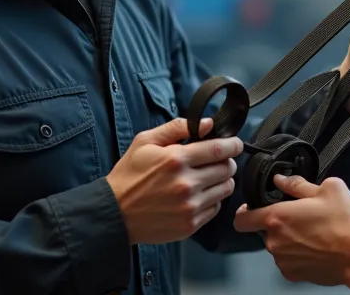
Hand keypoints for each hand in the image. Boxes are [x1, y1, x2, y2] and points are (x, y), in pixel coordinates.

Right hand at [106, 117, 242, 244]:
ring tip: (207, 177)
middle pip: (227, 169)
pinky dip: (212, 199)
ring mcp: (189, 207)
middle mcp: (186, 184)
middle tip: (217, 161)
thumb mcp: (145, 142)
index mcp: (176, 160)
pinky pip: (216, 208)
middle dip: (226, 161)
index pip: (219, 149)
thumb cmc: (129, 175)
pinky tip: (198, 195)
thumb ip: (177, 128)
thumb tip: (207, 124)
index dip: (233, 144)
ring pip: (225, 189)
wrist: (114, 213)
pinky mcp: (190, 224)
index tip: (235, 143)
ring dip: (221, 180)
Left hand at [233, 175, 349, 285]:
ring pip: (279, 246)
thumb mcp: (327, 189)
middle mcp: (274, 241)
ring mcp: (283, 260)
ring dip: (290, 240)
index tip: (253, 210)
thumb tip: (281, 180)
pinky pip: (290, 261)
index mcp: (276, 217)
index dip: (244, 213)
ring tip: (315, 234)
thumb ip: (297, 184)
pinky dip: (299, 255)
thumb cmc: (344, 223)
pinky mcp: (294, 275)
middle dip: (280, 224)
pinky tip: (317, 248)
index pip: (241, 220)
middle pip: (265, 231)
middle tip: (303, 217)